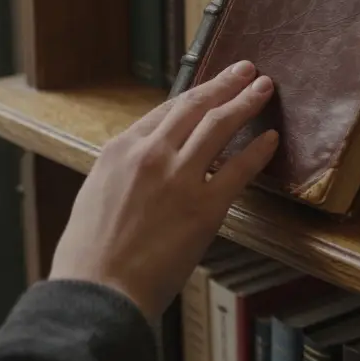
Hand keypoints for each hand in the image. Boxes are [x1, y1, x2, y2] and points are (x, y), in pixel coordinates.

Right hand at [48, 60, 278, 320]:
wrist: (98, 291)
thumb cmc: (90, 256)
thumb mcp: (96, 196)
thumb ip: (124, 174)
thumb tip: (143, 168)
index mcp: (120, 150)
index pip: (166, 111)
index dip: (195, 94)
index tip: (211, 86)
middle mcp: (151, 154)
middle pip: (196, 107)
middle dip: (225, 84)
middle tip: (246, 70)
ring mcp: (179, 178)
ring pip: (220, 125)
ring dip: (246, 102)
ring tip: (264, 88)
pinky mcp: (204, 207)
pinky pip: (239, 169)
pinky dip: (258, 150)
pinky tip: (269, 138)